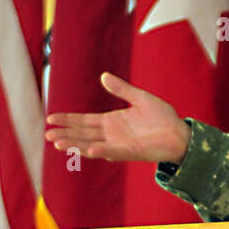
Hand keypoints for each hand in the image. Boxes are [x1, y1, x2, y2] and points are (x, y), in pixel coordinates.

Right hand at [45, 73, 191, 164]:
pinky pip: (113, 152)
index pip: (84, 121)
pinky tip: (90, 150)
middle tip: (48, 135)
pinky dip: (102, 151)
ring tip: (59, 144)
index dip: (68, 120)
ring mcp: (120, 144)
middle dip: (66, 134)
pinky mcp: (131, 152)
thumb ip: (122, 89)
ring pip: (92, 145)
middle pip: (83, 134)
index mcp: (112, 121)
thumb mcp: (139, 98)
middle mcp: (112, 134)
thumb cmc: (163, 117)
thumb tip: (104, 76)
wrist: (180, 133)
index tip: (50, 118)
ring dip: (76, 145)